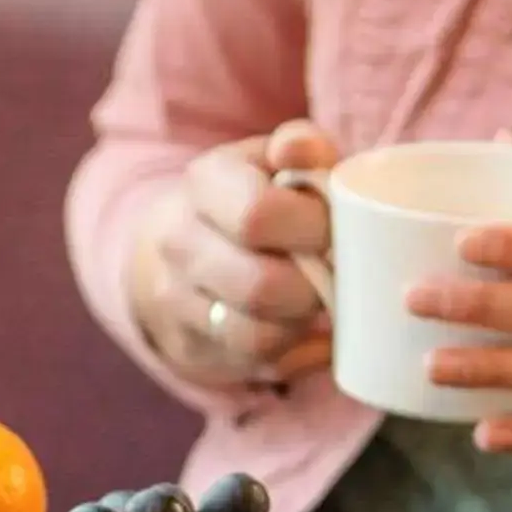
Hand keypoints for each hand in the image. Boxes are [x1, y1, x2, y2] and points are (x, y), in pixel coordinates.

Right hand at [127, 120, 341, 391]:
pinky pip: (257, 364)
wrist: (181, 244)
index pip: (257, 216)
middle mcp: (179, 244)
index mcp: (204, 183)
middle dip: (313, 285)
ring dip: (302, 322)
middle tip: (332, 273)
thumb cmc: (256, 196)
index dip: (312, 228)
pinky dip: (294, 349)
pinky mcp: (192, 347)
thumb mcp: (276, 160)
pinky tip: (303, 326)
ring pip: (257, 336)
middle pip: (259, 287)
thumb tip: (299, 149)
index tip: (333, 229)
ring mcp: (177, 301)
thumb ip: (301, 146)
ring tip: (315, 300)